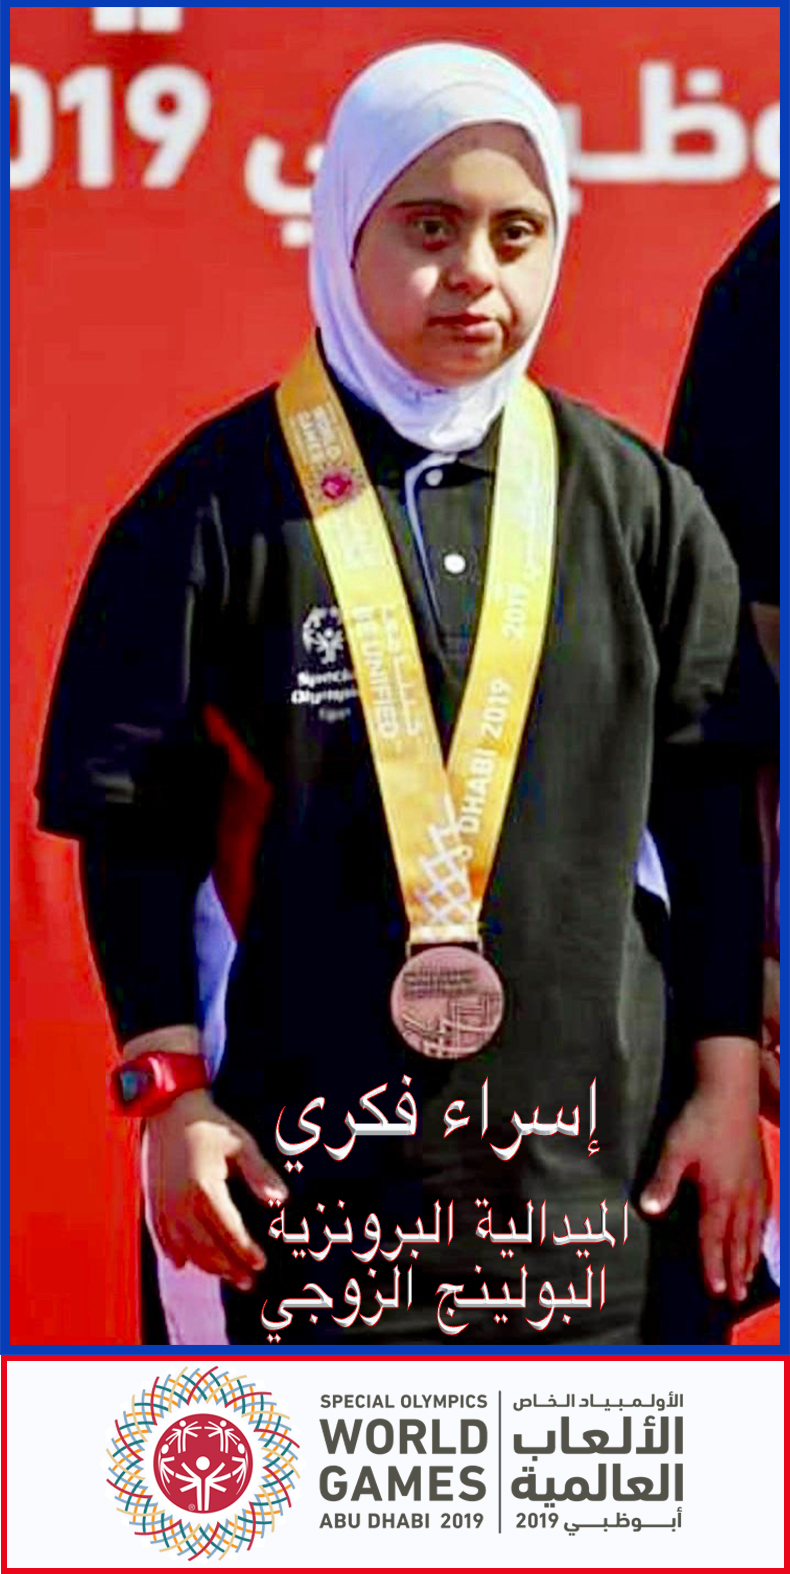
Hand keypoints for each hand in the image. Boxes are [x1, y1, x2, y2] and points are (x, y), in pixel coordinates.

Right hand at [144, 1087, 288, 1290]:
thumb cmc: (210, 1125)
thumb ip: (260, 1173)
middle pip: (205, 1246)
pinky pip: (161, 1235)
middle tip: (247, 1281)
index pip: (228, 1231)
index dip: (245, 1251)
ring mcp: (163, 1203)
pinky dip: (173, 1251)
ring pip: (184, 1246)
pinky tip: (183, 1264)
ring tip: (225, 1275)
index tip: (261, 1264)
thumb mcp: (241, 1143)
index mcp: (204, 1188)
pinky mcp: (152, 1199)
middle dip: (228, 1267)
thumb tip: (281, 1199)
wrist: (168, 1107)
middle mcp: (180, 1202)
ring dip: (205, 1265)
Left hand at [640, 1037, 765, 1302]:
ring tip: (749, 1278)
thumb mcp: (675, 1148)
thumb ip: (663, 1181)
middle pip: (738, 1241)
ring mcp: (754, 1185)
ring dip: (750, 1256)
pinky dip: (763, 1230)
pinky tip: (762, 1235)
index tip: (715, 1289)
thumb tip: (649, 1209)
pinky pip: (765, 1211)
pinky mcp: (761, 1173)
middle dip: (736, 1270)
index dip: (714, 1265)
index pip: (714, 1237)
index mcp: (718, 1194)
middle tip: (735, 1298)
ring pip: (754, 1230)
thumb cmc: (700, 1120)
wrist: (730, 1092)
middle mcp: (740, 1196)